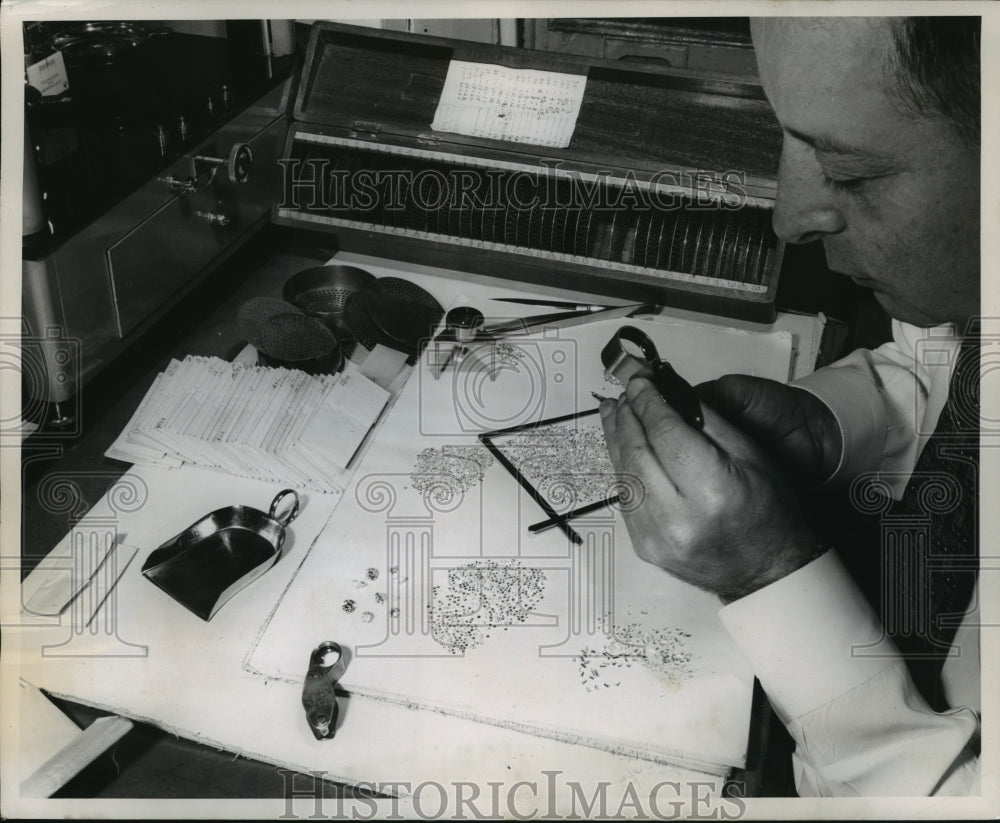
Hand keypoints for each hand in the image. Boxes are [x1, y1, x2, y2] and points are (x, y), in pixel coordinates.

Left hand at [600, 376, 823, 601]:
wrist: (768, 573)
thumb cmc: (769, 510)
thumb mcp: (751, 454)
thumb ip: (706, 421)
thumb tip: (667, 392)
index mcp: (712, 492)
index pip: (665, 433)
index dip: (648, 402)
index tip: (639, 379)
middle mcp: (678, 519)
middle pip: (637, 451)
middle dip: (627, 415)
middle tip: (624, 391)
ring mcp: (655, 538)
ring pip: (623, 473)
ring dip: (616, 438)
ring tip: (615, 411)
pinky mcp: (643, 547)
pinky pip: (625, 496)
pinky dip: (621, 466)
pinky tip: (622, 445)